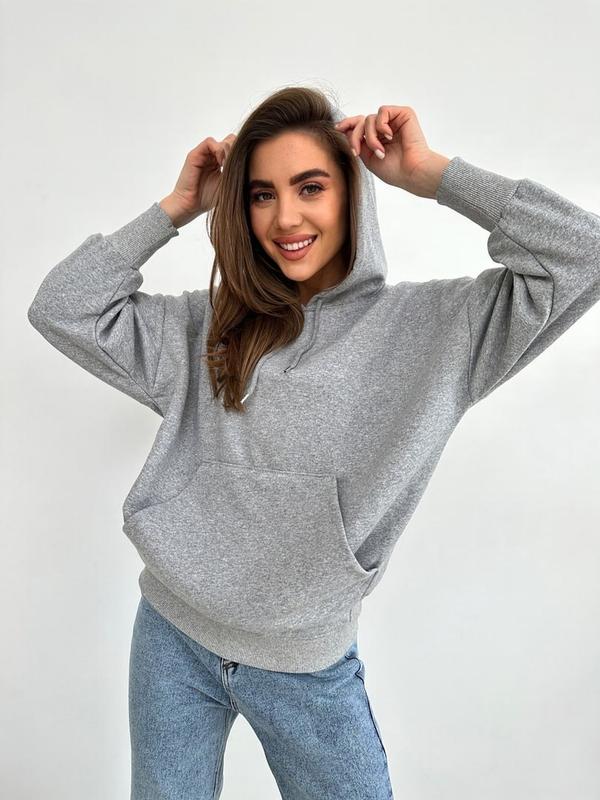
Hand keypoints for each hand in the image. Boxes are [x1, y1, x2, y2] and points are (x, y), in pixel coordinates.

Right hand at [159, 133, 236, 227]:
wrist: (190, 205)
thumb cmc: (207, 198)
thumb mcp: (227, 184)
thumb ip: (235, 171)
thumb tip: (249, 161)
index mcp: (220, 163)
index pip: (235, 150)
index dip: (241, 155)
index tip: (243, 167)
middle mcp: (212, 157)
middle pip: (231, 141)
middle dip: (236, 151)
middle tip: (236, 165)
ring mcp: (204, 154)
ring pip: (223, 141)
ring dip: (228, 151)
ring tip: (227, 166)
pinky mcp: (195, 154)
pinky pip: (210, 142)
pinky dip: (218, 149)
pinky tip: (220, 163)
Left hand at [334, 106, 449, 197]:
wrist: (411, 172)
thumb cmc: (393, 170)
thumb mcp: (368, 157)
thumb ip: (357, 142)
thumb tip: (345, 128)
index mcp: (378, 137)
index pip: (359, 125)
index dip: (348, 124)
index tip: (337, 128)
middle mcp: (385, 128)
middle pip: (361, 121)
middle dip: (355, 136)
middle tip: (357, 151)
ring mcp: (394, 121)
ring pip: (369, 118)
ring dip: (370, 137)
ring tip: (380, 151)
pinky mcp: (404, 114)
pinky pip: (383, 111)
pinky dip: (381, 125)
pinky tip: (389, 136)